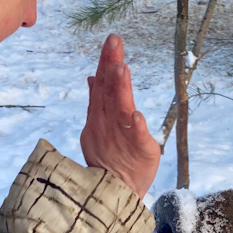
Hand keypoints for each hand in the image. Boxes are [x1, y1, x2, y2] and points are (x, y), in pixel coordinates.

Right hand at [80, 34, 160, 197]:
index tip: (111, 40)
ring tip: (122, 69)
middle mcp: (110, 121)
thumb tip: (93, 77)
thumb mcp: (98, 127)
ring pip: (121, 108)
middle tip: (114, 43)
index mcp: (102, 114)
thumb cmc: (109, 157)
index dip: (105, 62)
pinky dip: (135, 125)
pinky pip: (137, 136)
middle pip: (110, 90)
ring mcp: (122, 135)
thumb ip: (97, 102)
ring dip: (121, 88)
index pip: (103, 83)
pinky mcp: (140, 149)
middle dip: (111, 65)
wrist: (113, 192)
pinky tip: (136, 114)